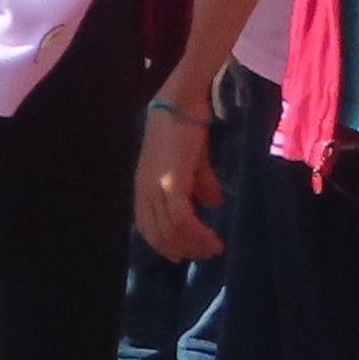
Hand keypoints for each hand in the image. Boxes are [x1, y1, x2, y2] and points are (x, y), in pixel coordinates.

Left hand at [133, 99, 222, 263]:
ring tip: (214, 248)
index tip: (183, 256)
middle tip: (206, 254)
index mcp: (144, 186)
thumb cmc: (185, 130)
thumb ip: (200, 184)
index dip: (163, 244)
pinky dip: (197, 233)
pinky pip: (181, 218)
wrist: (181, 104)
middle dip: (182, 249)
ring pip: (170, 229)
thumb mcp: (192, 163)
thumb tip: (214, 205)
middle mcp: (145, 190)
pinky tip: (212, 237)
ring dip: (194, 244)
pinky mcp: (171, 181)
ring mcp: (156, 186)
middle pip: (157, 233)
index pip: (147, 226)